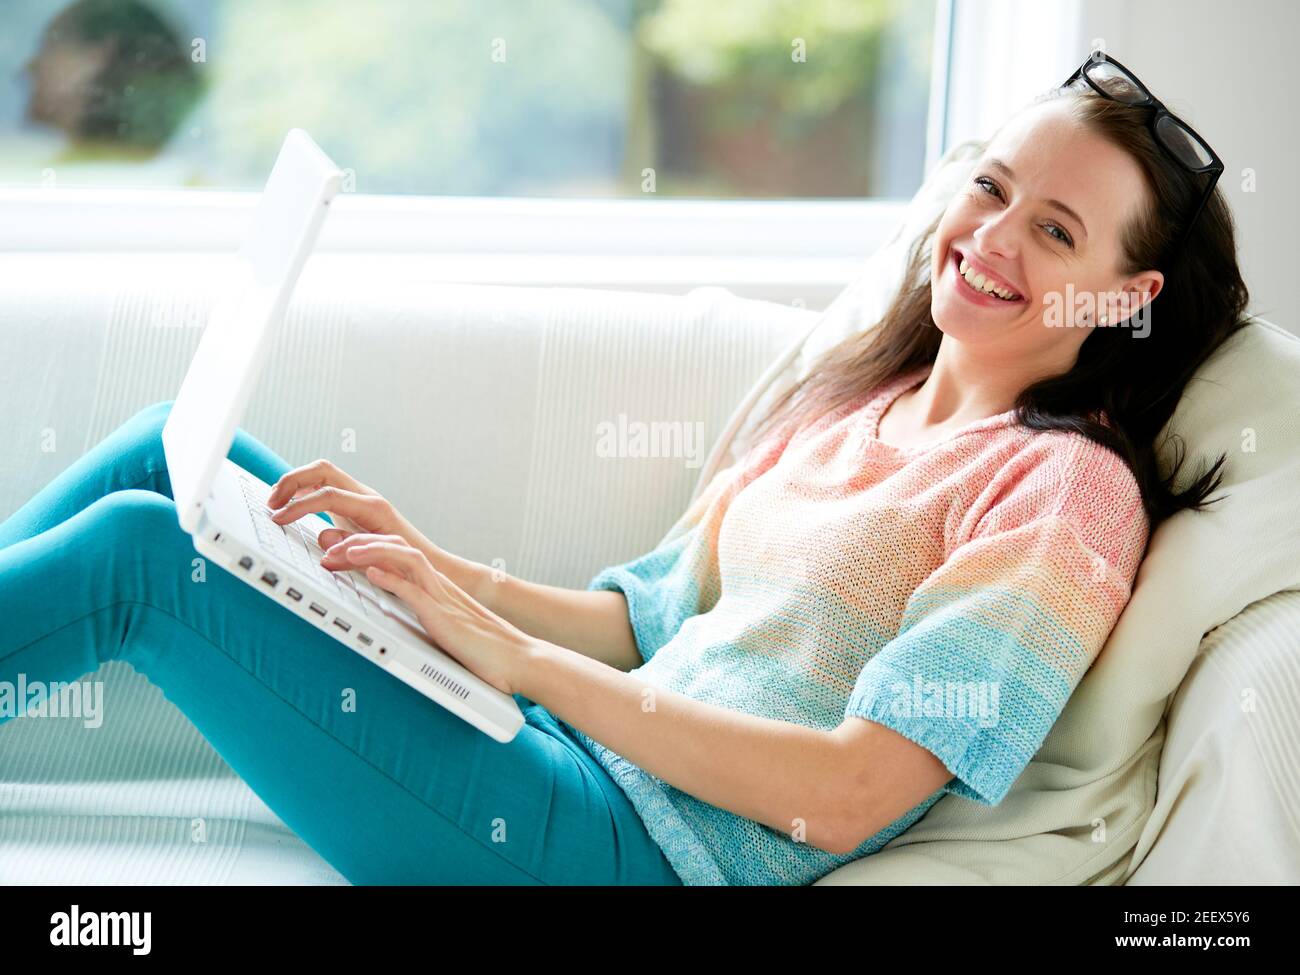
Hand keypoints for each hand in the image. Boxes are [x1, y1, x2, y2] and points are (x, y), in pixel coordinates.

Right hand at [266, 458, 441, 567]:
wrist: (425, 562)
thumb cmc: (404, 563)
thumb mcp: (375, 557)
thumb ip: (350, 546)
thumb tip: (323, 539)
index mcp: (372, 507)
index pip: (326, 495)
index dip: (298, 505)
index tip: (277, 518)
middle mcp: (367, 496)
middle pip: (322, 470)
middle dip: (292, 481)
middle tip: (271, 502)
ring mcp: (362, 497)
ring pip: (322, 473)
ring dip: (296, 483)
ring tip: (276, 502)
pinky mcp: (356, 503)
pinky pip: (326, 486)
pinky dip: (305, 490)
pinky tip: (292, 505)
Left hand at [334, 533, 534, 695]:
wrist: (519, 660)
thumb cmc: (486, 650)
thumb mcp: (446, 626)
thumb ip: (425, 616)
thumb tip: (398, 617)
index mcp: (436, 586)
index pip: (397, 552)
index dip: (365, 544)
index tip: (336, 546)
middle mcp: (438, 585)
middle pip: (395, 546)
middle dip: (357, 542)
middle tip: (326, 546)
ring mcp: (442, 598)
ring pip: (403, 558)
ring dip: (369, 551)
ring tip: (342, 552)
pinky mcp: (444, 616)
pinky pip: (414, 591)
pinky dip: (390, 579)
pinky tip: (370, 573)